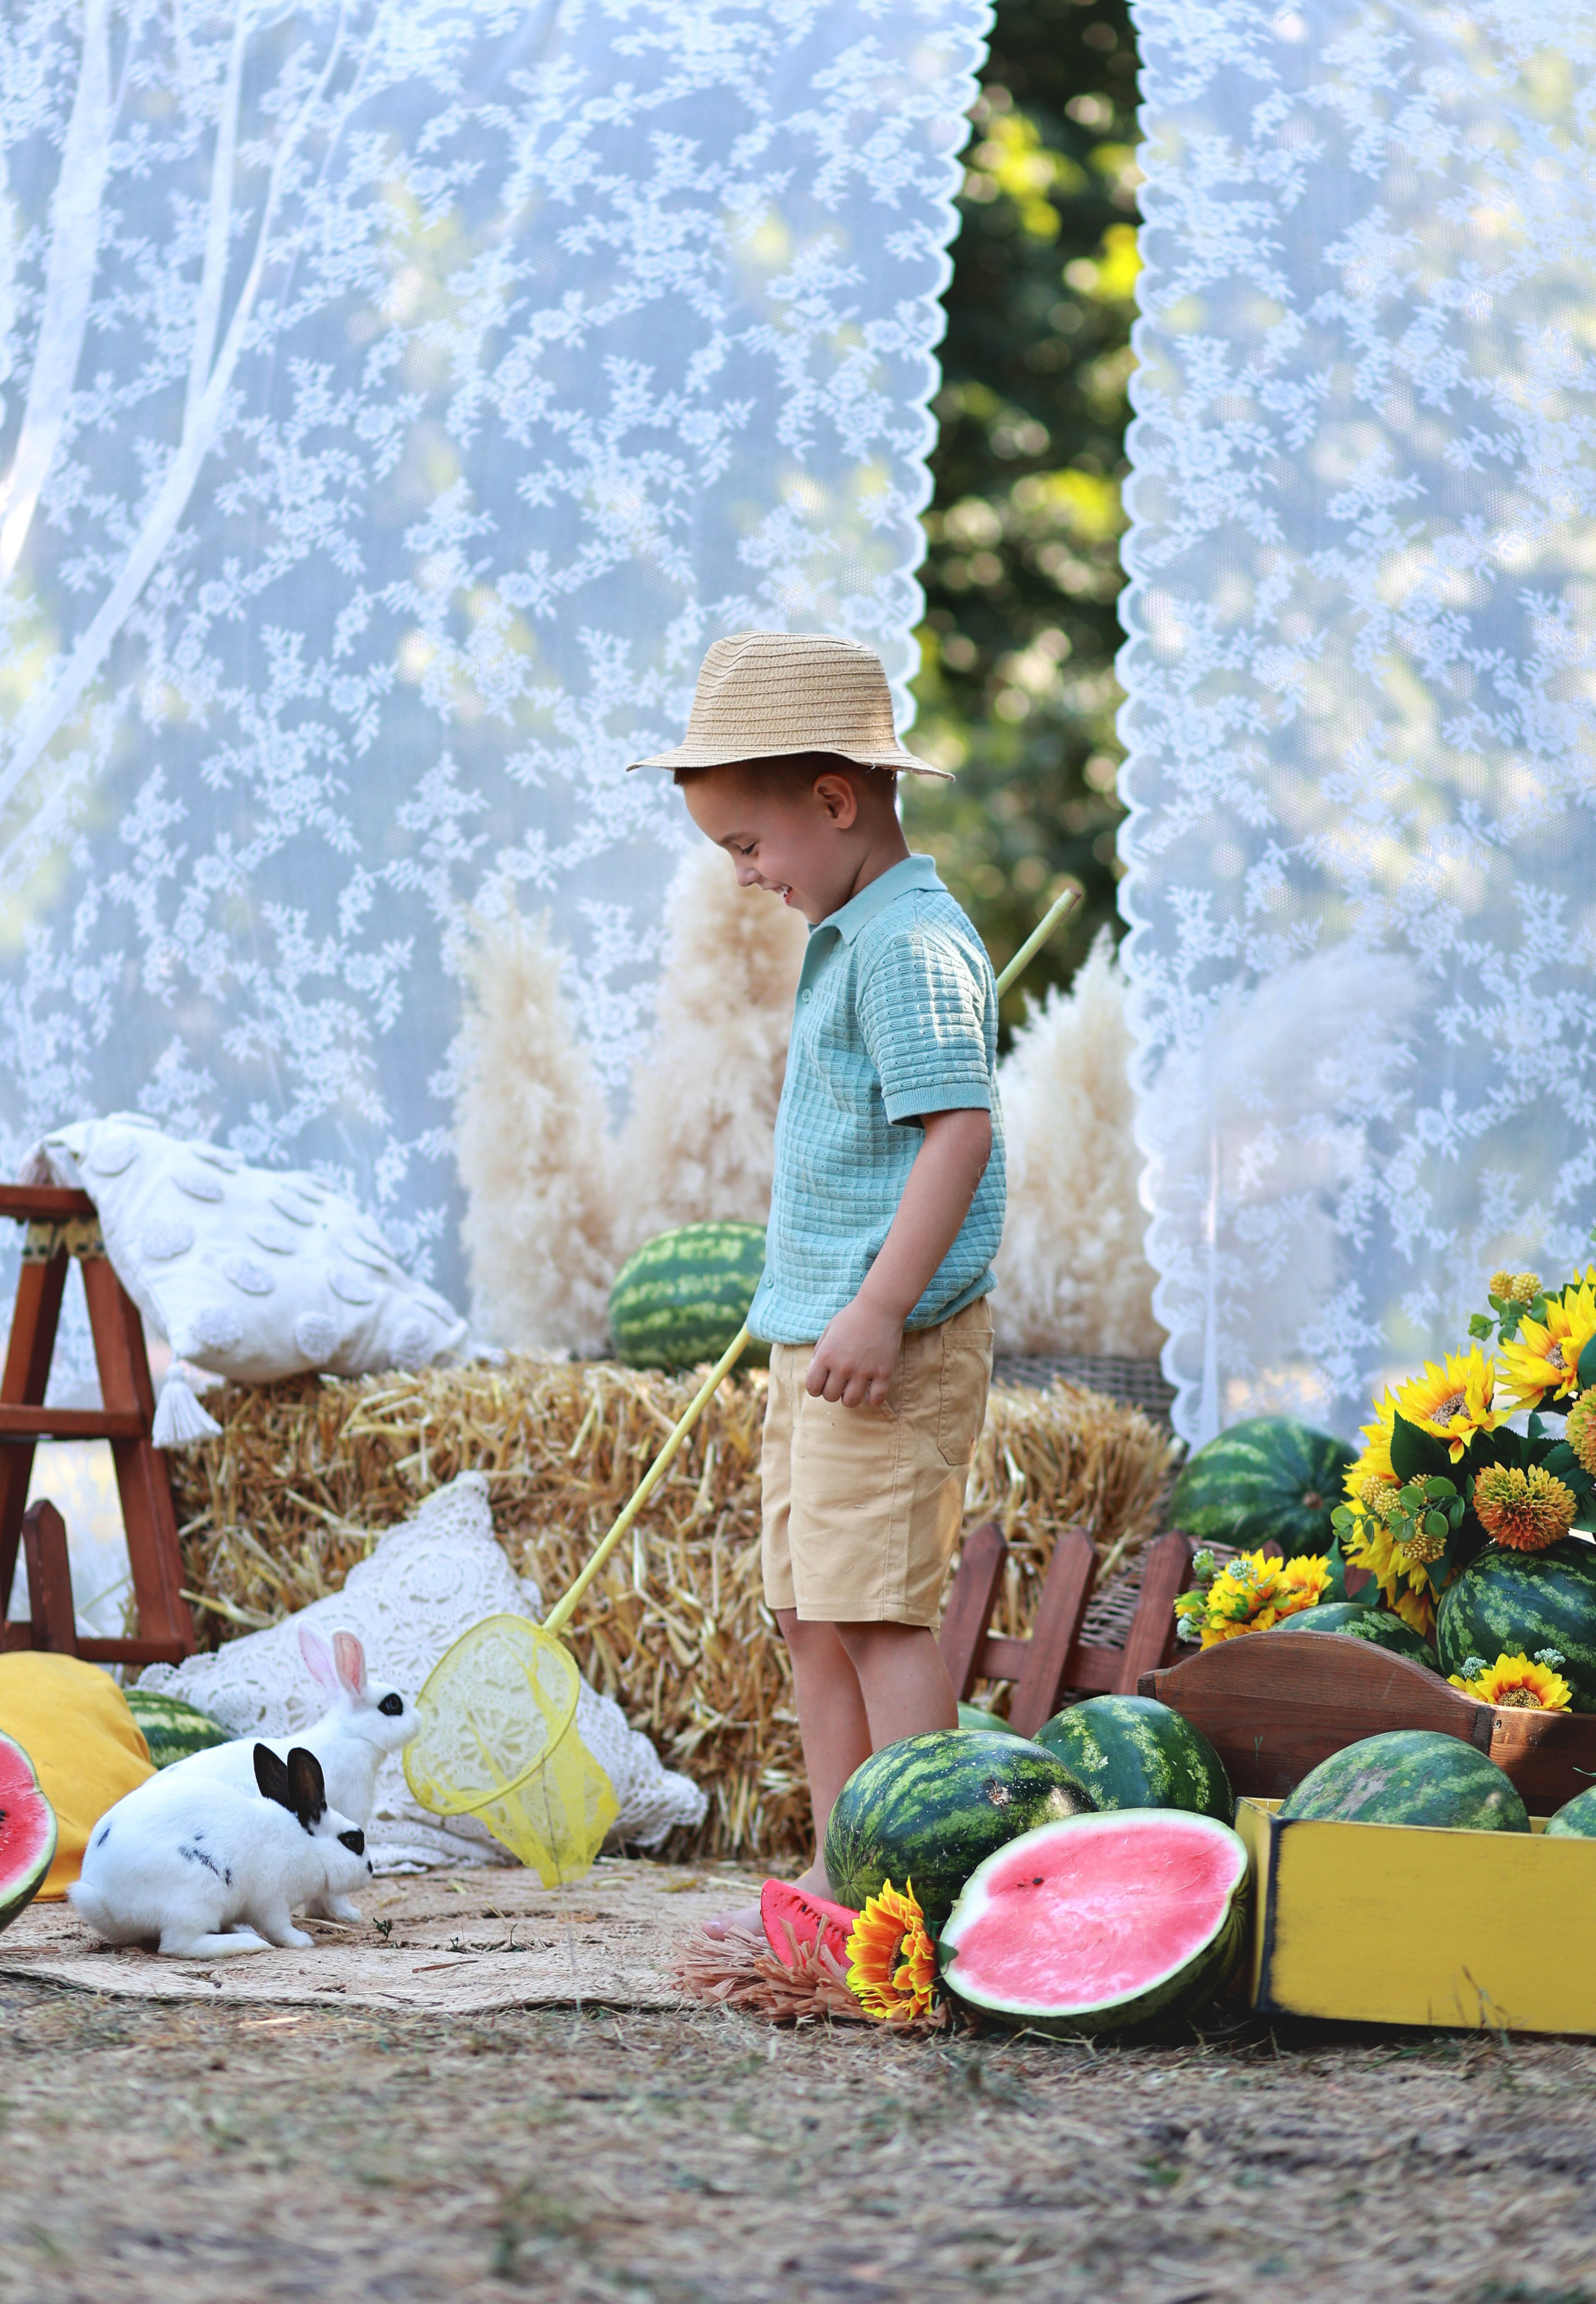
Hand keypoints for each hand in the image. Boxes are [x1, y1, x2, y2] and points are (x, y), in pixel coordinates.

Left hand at [806, 1292, 903, 1407]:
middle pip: (830, 1397)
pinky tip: (871, 1391)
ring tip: (855, 1387)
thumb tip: (816, 1370)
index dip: (816, 1388)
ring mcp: (864, 1371)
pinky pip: (876, 1399)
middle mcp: (842, 1367)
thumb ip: (820, 1351)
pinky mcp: (883, 1373)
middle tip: (840, 1383)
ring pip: (851, 1402)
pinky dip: (873, 1400)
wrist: (879, 1307)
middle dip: (833, 1392)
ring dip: (850, 1397)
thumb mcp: (828, 1330)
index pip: (813, 1388)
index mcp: (826, 1356)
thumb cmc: (852, 1317)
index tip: (823, 1383)